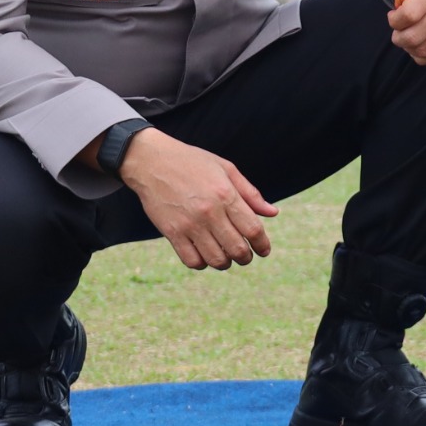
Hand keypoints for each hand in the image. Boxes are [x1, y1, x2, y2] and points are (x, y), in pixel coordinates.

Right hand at [118, 129, 277, 270]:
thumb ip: (250, 193)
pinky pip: (192, 261)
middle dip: (246, 257)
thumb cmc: (193, 163)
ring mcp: (189, 224)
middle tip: (245, 256)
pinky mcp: (171, 233)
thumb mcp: (226, 169)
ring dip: (225, 262)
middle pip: (237, 249)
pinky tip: (205, 255)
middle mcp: (209, 212)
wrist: (151, 161)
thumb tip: (273, 213)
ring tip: (226, 256)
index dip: (262, 245)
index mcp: (225, 194)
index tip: (264, 250)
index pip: (253, 229)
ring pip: (216, 259)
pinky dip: (202, 264)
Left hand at [385, 0, 425, 63]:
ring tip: (408, 38)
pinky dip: (423, 55)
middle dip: (399, 38)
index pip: (409, 15)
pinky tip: (419, 44)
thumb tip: (387, 0)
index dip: (394, 21)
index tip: (393, 17)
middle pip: (415, 37)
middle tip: (398, 31)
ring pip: (425, 50)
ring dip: (410, 48)